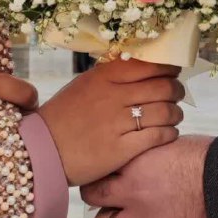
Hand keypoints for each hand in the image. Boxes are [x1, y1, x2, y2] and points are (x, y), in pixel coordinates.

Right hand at [0, 60, 185, 185]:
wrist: (40, 152)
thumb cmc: (62, 117)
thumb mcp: (83, 86)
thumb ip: (110, 75)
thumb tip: (141, 65)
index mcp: (103, 77)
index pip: (148, 64)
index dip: (168, 68)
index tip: (173, 72)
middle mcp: (113, 96)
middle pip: (163, 87)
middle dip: (176, 90)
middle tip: (176, 94)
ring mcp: (118, 123)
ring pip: (165, 111)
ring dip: (175, 113)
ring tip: (173, 116)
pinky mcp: (122, 149)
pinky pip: (159, 136)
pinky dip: (169, 133)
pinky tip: (168, 133)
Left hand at [81, 136, 216, 217]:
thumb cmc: (211, 162)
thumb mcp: (172, 143)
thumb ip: (150, 153)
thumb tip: (145, 156)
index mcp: (136, 162)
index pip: (101, 167)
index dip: (101, 170)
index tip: (106, 173)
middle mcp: (132, 191)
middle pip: (94, 196)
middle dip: (98, 197)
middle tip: (106, 198)